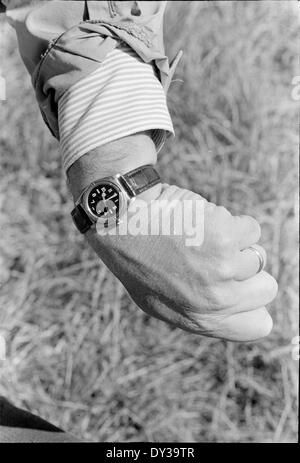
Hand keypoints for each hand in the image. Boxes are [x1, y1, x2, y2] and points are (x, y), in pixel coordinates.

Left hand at [86, 184, 277, 341]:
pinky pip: (250, 229)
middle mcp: (216, 301)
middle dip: (247, 271)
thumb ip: (200, 309)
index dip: (253, 303)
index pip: (258, 325)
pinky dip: (230, 222)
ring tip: (200, 238)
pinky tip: (200, 222)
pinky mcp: (227, 237)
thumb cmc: (137, 258)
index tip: (238, 287)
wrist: (120, 221)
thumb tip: (235, 302)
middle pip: (267, 288)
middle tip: (214, 258)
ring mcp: (224, 269)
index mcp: (200, 320)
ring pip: (257, 255)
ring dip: (233, 244)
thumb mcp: (159, 300)